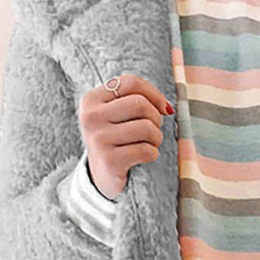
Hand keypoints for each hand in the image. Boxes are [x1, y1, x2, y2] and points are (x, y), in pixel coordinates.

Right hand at [78, 73, 175, 199]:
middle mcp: (91, 117)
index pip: (130, 83)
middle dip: (156, 118)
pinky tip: (145, 157)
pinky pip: (147, 151)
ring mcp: (99, 139)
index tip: (163, 108)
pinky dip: (153, 154)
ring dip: (157, 138)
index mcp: (91, 100)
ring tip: (150, 144)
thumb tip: (167, 107)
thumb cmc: (116, 140)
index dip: (153, 93)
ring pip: (146, 127)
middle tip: (154, 130)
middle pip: (140, 104)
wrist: (101, 177)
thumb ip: (135, 99)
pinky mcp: (110, 161)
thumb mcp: (116, 115)